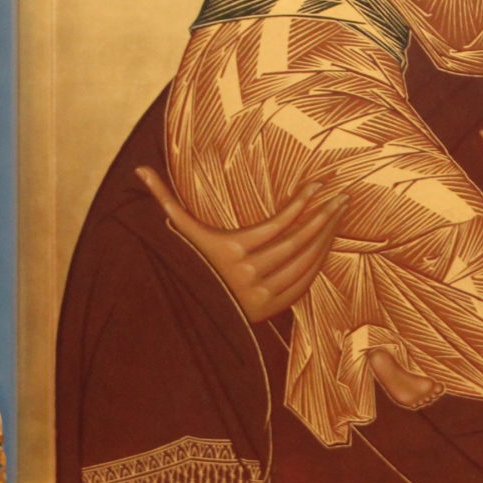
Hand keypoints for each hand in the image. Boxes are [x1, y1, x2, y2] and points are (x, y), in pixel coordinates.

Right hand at [136, 166, 344, 323]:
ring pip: (304, 262)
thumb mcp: (179, 233)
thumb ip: (163, 200)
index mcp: (231, 251)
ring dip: (325, 237)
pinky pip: (304, 282)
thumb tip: (140, 171)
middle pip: (296, 242)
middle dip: (322, 218)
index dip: (300, 204)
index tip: (318, 186)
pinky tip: (328, 241)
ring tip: (339, 214)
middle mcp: (248, 274)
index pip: (276, 225)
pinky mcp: (271, 308)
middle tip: (343, 198)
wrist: (186, 311)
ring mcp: (262, 295)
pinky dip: (319, 261)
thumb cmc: (186, 263)